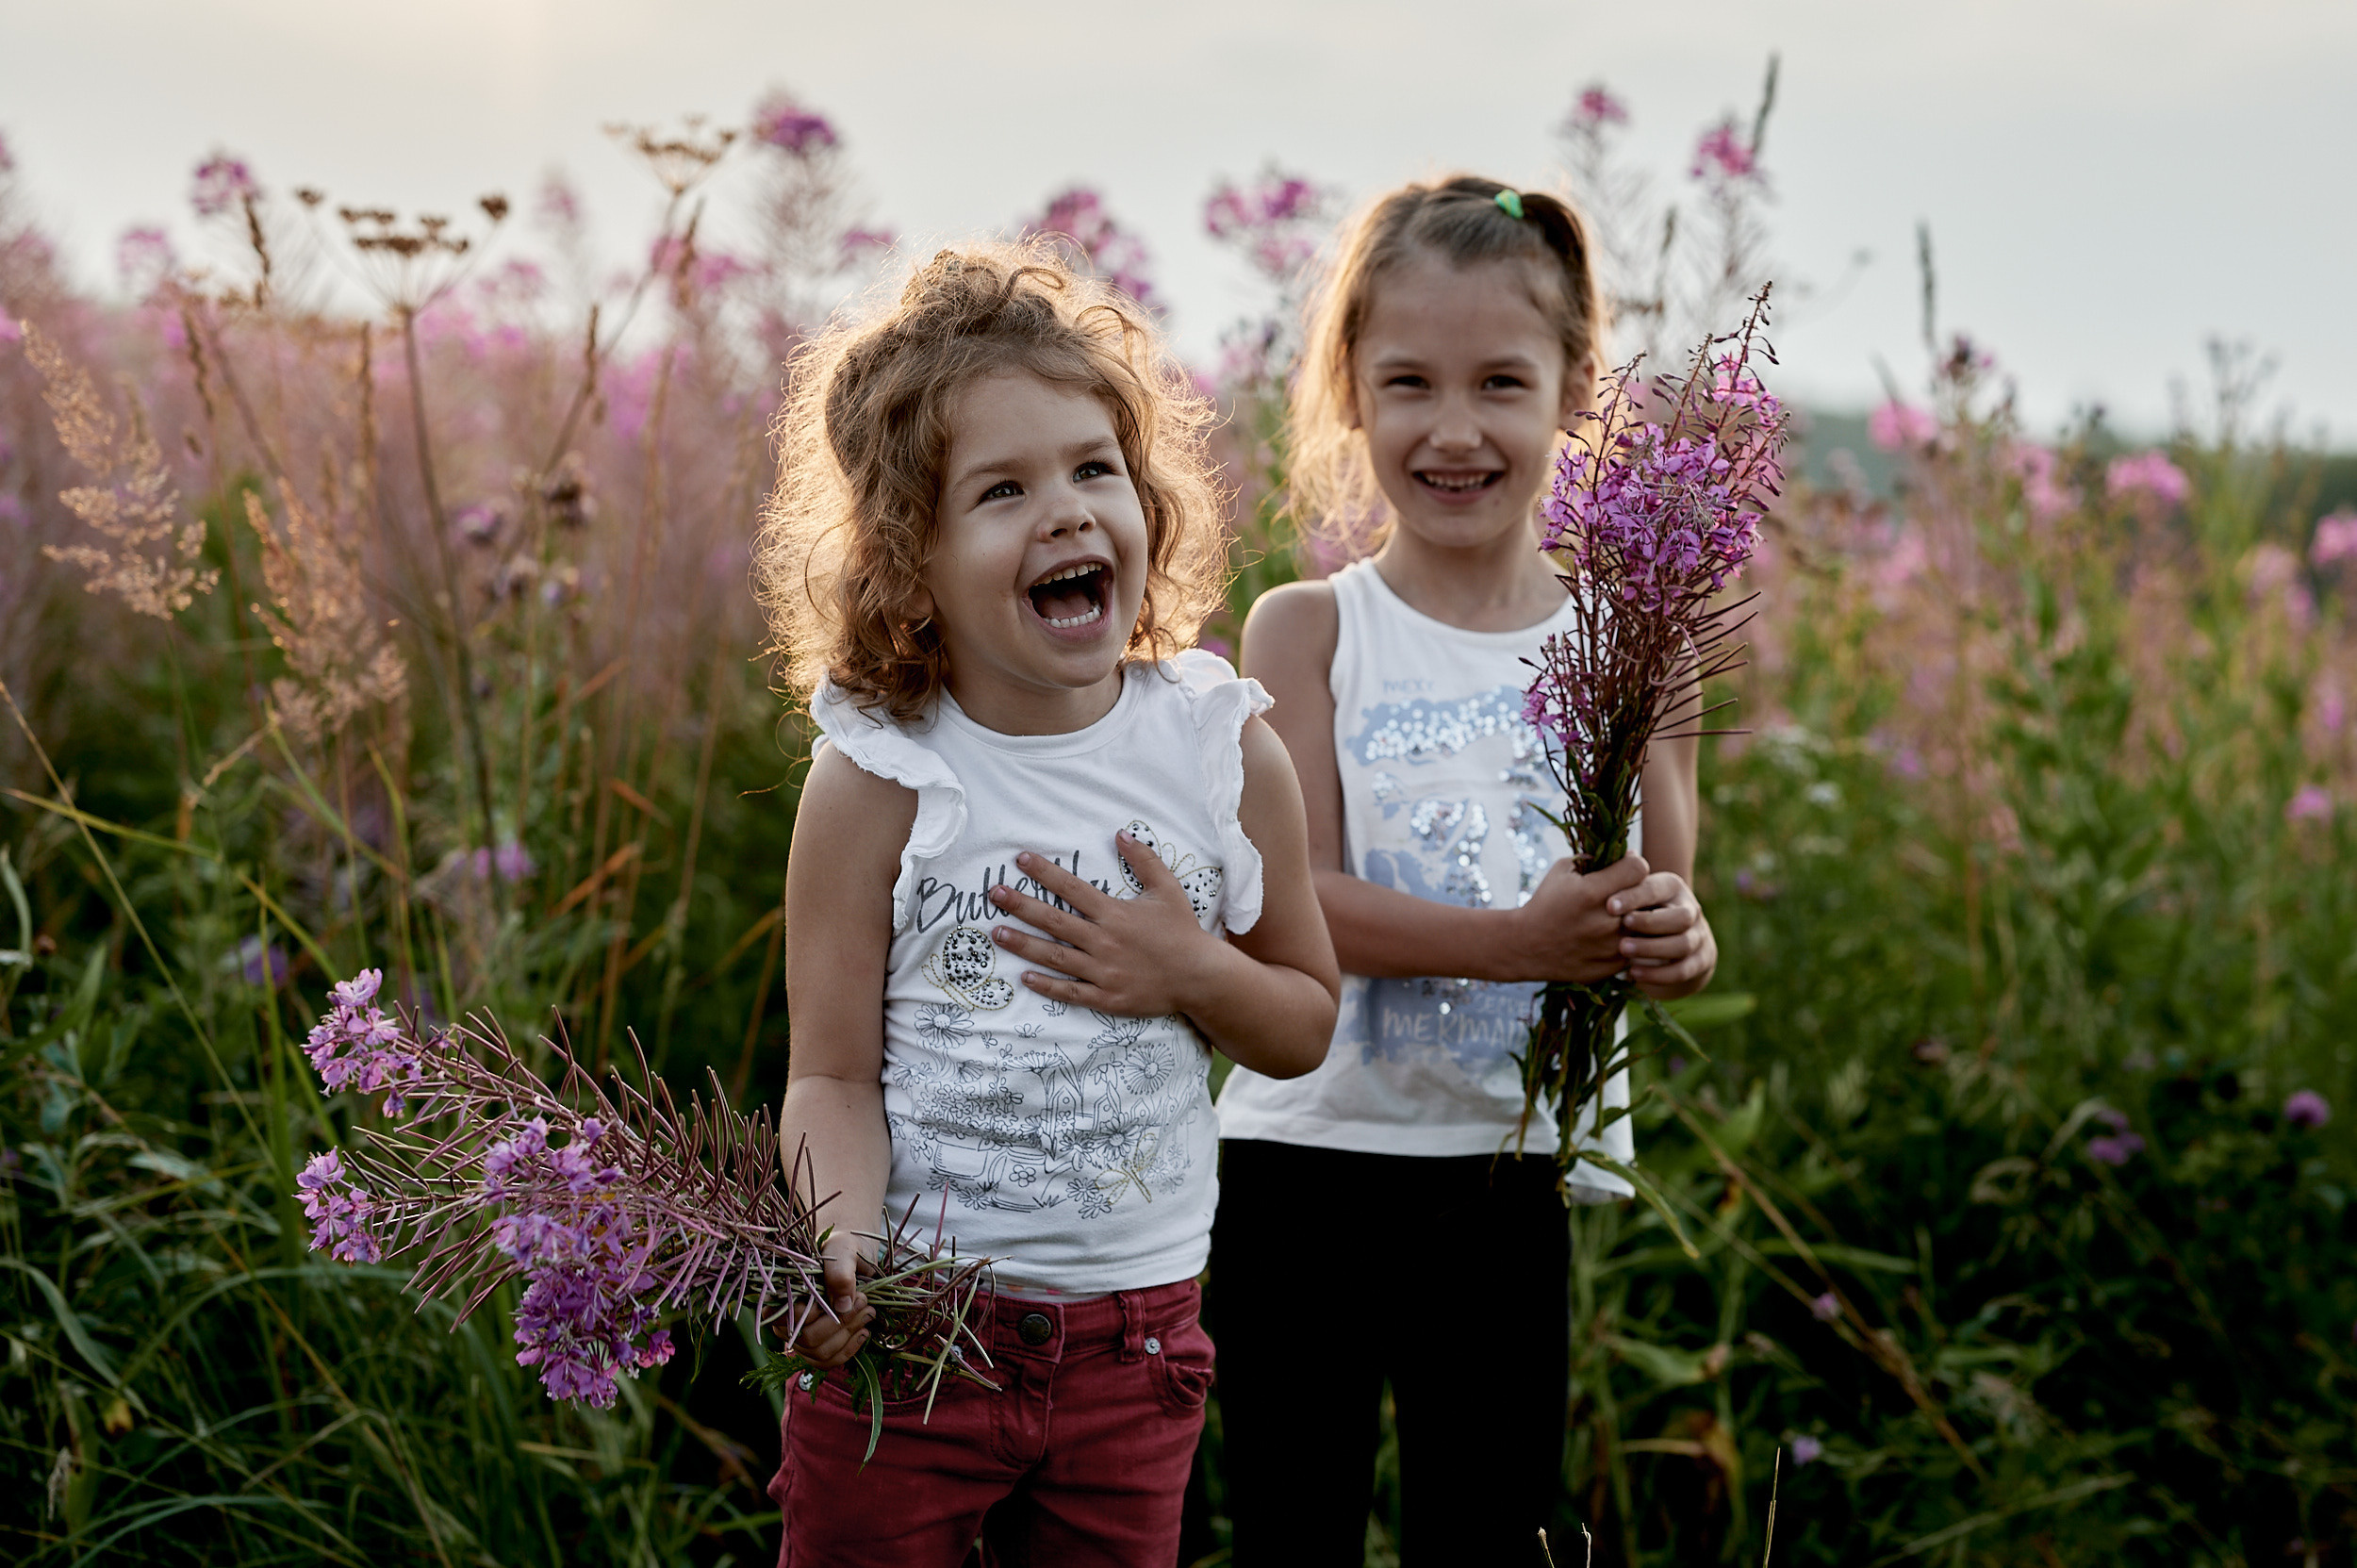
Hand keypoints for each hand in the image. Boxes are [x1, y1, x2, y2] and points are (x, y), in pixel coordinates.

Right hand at [791, 1229, 874, 1370]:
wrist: (853, 1256)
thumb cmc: (842, 1249)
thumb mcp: (842, 1251)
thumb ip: (839, 1274)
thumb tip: (842, 1306)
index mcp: (782, 1295)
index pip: (791, 1316)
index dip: (818, 1312)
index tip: (848, 1296)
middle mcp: (786, 1321)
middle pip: (808, 1339)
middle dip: (842, 1323)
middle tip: (865, 1302)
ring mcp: (801, 1338)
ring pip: (820, 1353)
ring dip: (849, 1335)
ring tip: (868, 1313)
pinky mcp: (817, 1348)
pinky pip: (829, 1361)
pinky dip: (850, 1350)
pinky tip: (864, 1332)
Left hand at [987, 833, 1217, 1017]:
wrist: (1200, 977)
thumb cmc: (1183, 931)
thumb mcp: (1167, 889)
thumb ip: (1144, 860)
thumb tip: (1120, 833)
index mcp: (1115, 914)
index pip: (1072, 889)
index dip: (1044, 873)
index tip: (1021, 859)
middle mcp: (1104, 941)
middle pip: (1054, 921)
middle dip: (1021, 905)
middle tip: (994, 893)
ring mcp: (1103, 972)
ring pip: (1055, 956)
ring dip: (1023, 944)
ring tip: (996, 933)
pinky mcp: (1106, 997)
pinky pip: (1071, 992)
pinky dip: (1047, 985)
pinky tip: (1024, 977)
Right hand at [1509, 854, 1652, 983]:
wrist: (1527, 947)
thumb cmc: (1546, 903)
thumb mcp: (1561, 871)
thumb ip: (1593, 858)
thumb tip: (1626, 854)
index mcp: (1592, 892)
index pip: (1638, 868)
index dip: (1632, 864)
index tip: (1623, 868)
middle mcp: (1606, 920)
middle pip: (1646, 896)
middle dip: (1637, 890)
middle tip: (1623, 891)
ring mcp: (1611, 945)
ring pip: (1645, 923)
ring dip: (1636, 916)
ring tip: (1617, 915)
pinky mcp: (1614, 965)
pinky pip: (1637, 946)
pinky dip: (1628, 939)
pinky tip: (1609, 936)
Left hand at [1611, 872, 1717, 998]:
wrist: (1672, 939)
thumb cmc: (1639, 911)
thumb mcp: (1632, 898)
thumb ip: (1617, 890)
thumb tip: (1589, 883)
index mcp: (1672, 887)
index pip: (1656, 889)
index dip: (1634, 896)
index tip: (1609, 906)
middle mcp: (1690, 909)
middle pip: (1680, 917)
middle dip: (1649, 923)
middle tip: (1622, 928)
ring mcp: (1699, 936)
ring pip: (1683, 944)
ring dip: (1652, 949)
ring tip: (1623, 951)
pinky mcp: (1701, 960)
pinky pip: (1683, 970)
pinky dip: (1658, 974)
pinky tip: (1633, 973)